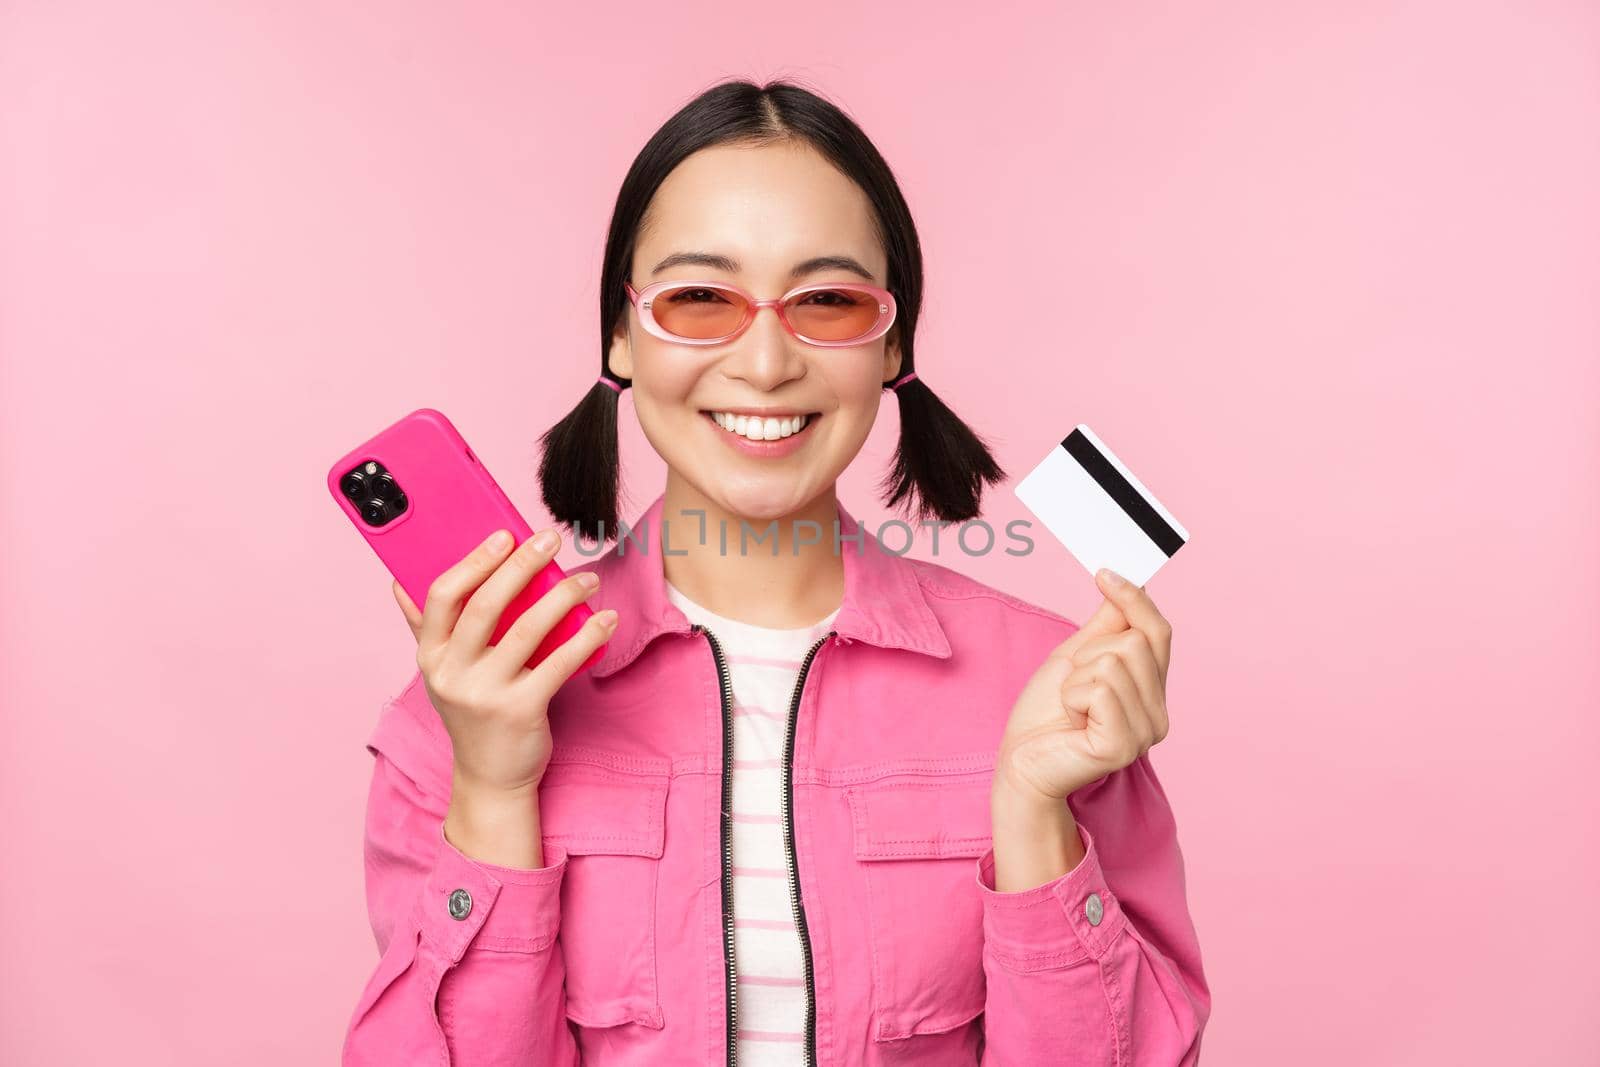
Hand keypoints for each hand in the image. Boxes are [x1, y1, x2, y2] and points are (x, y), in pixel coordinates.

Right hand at [391, 528, 618, 797]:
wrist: (490, 778)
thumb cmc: (473, 715)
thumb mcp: (442, 672)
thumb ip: (424, 628)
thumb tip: (398, 581)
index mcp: (430, 656)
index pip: (442, 596)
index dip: (474, 561)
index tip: (504, 535)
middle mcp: (452, 673)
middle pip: (486, 606)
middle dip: (521, 566)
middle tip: (550, 540)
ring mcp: (485, 694)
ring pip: (527, 630)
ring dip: (563, 597)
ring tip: (588, 579)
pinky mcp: (521, 711)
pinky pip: (559, 662)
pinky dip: (587, 636)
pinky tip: (605, 619)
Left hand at [994, 568, 1172, 805]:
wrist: (1021, 762)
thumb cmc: (1045, 715)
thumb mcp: (1075, 658)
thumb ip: (1106, 626)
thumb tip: (1125, 582)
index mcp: (1151, 691)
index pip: (1159, 631)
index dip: (1135, 598)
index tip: (1104, 573)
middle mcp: (1158, 713)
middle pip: (1133, 642)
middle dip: (1088, 653)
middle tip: (1073, 687)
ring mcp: (1145, 733)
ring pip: (1114, 662)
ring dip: (1076, 679)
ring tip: (1071, 707)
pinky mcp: (1122, 746)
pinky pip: (1098, 690)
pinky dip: (1072, 697)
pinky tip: (1071, 722)